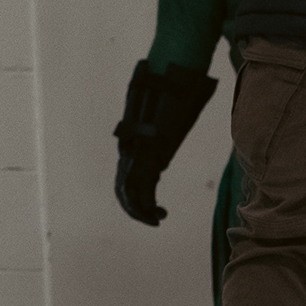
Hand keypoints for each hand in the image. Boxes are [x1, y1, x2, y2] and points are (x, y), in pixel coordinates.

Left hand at [111, 61, 214, 225]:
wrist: (164, 84)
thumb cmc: (168, 95)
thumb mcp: (167, 112)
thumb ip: (168, 120)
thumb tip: (182, 112)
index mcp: (132, 147)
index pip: (125, 177)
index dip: (130, 194)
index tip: (148, 204)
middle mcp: (130, 154)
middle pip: (123, 189)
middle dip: (133, 208)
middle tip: (151, 220)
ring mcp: (136, 157)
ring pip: (130, 194)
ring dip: (140, 212)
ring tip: (156, 221)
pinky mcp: (146, 159)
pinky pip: (142, 191)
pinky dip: (147, 207)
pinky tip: (160, 215)